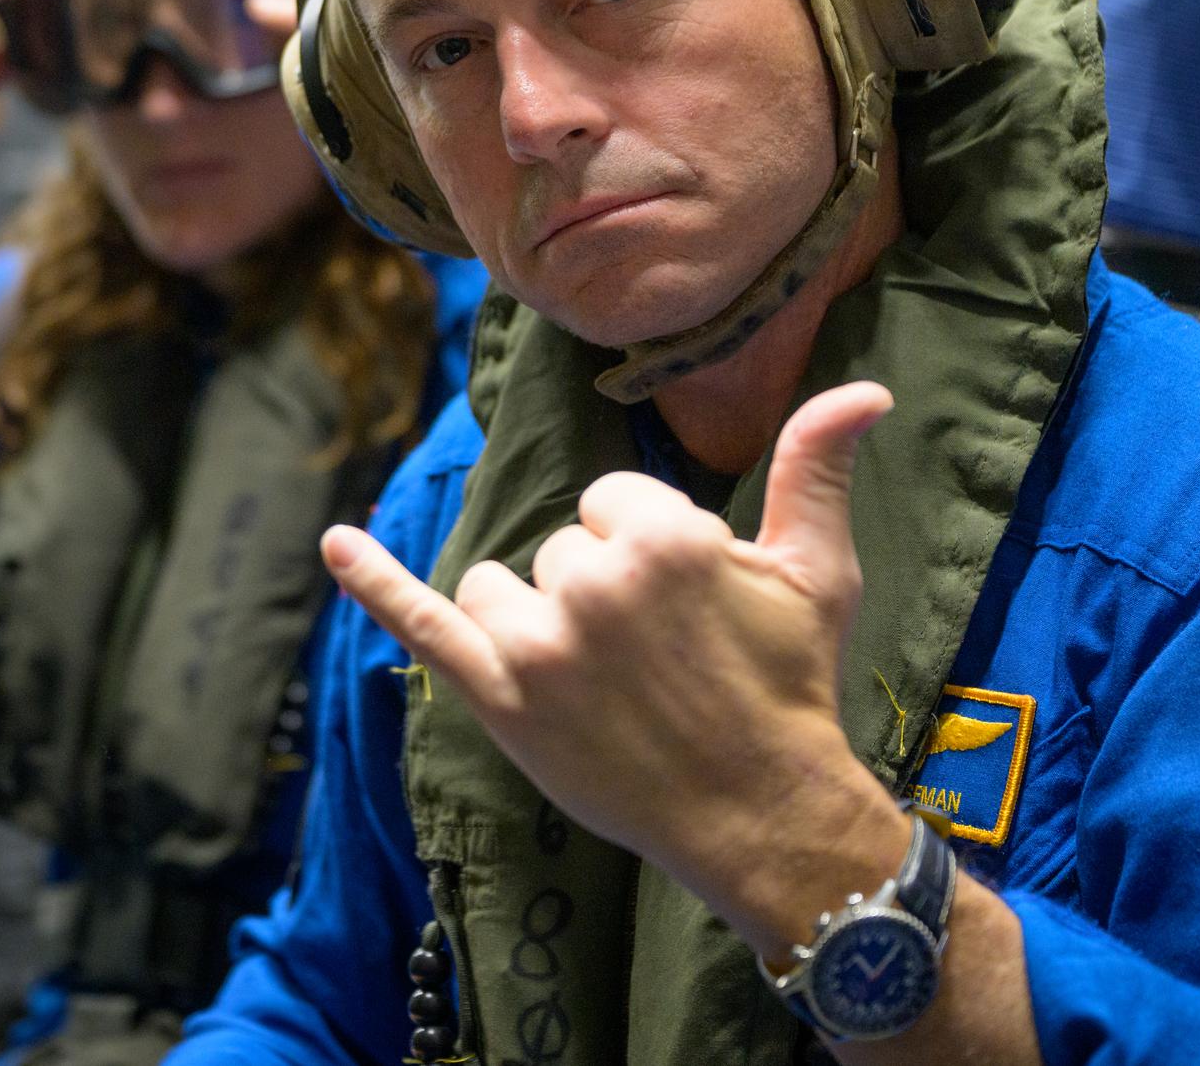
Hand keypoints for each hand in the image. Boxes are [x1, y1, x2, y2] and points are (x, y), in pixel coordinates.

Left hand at [322, 381, 900, 942]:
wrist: (764, 814)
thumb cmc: (791, 686)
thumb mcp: (816, 571)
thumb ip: (815, 467)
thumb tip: (865, 386)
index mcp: (663, 538)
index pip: (612, 499)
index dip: (648, 548)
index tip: (684, 606)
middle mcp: (592, 584)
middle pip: (562, 544)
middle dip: (600, 587)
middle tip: (655, 657)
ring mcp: (538, 644)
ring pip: (504, 581)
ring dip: (537, 614)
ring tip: (598, 675)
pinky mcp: (498, 698)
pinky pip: (422, 622)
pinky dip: (373, 581)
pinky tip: (333, 542)